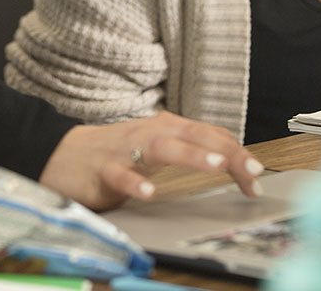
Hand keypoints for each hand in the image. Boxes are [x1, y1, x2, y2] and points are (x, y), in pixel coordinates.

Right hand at [39, 111, 264, 210]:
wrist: (62, 154)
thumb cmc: (114, 153)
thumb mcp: (155, 148)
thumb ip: (187, 151)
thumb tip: (232, 162)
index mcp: (165, 128)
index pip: (209, 134)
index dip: (237, 153)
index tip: (257, 177)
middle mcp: (149, 133)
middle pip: (193, 135)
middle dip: (225, 151)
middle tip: (252, 169)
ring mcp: (126, 150)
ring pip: (162, 148)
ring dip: (190, 154)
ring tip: (215, 164)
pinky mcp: (103, 169)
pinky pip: (121, 175)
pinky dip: (136, 182)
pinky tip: (149, 192)